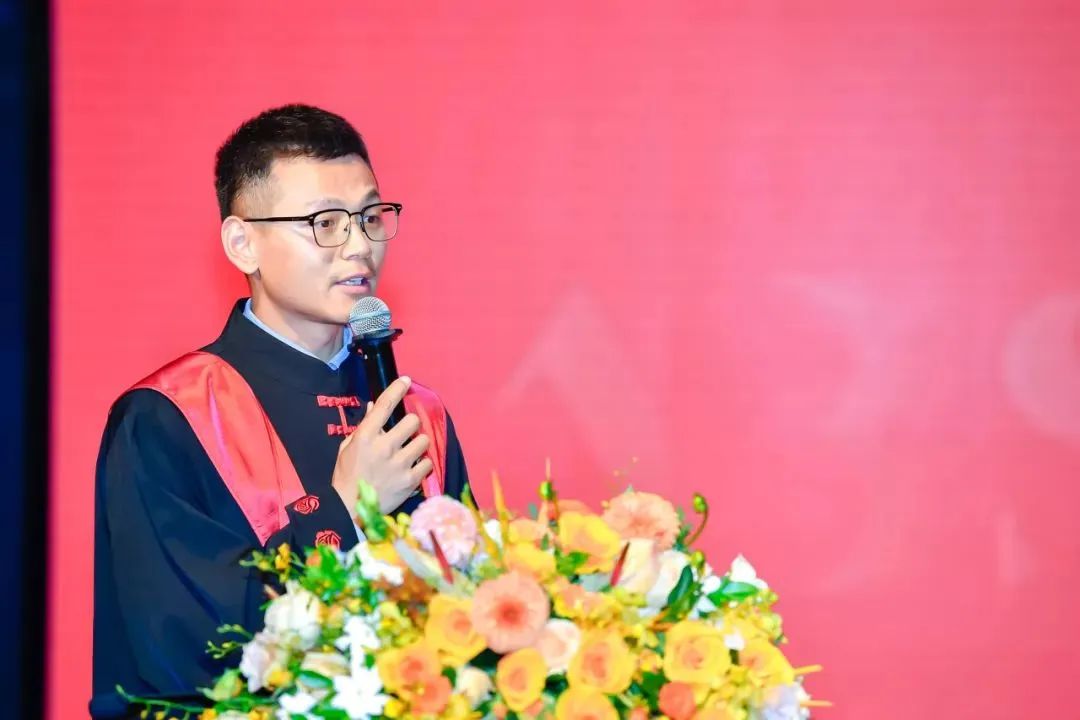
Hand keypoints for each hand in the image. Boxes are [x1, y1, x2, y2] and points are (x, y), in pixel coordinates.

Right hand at [331, 376, 433, 516]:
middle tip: (406, 434)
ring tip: (410, 453)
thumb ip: (364, 426)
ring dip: (418, 445)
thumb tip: (374, 407)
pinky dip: (422, 465)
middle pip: (412, 421)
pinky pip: (428, 463)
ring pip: (424, 441)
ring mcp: (399, 464)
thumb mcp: (348, 447)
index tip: (405, 381)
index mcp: (366, 436)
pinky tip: (413, 469)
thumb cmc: (347, 475)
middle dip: (410, 426)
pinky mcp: (410, 480)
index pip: (384, 405)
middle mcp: (384, 446)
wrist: (349, 508)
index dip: (397, 389)